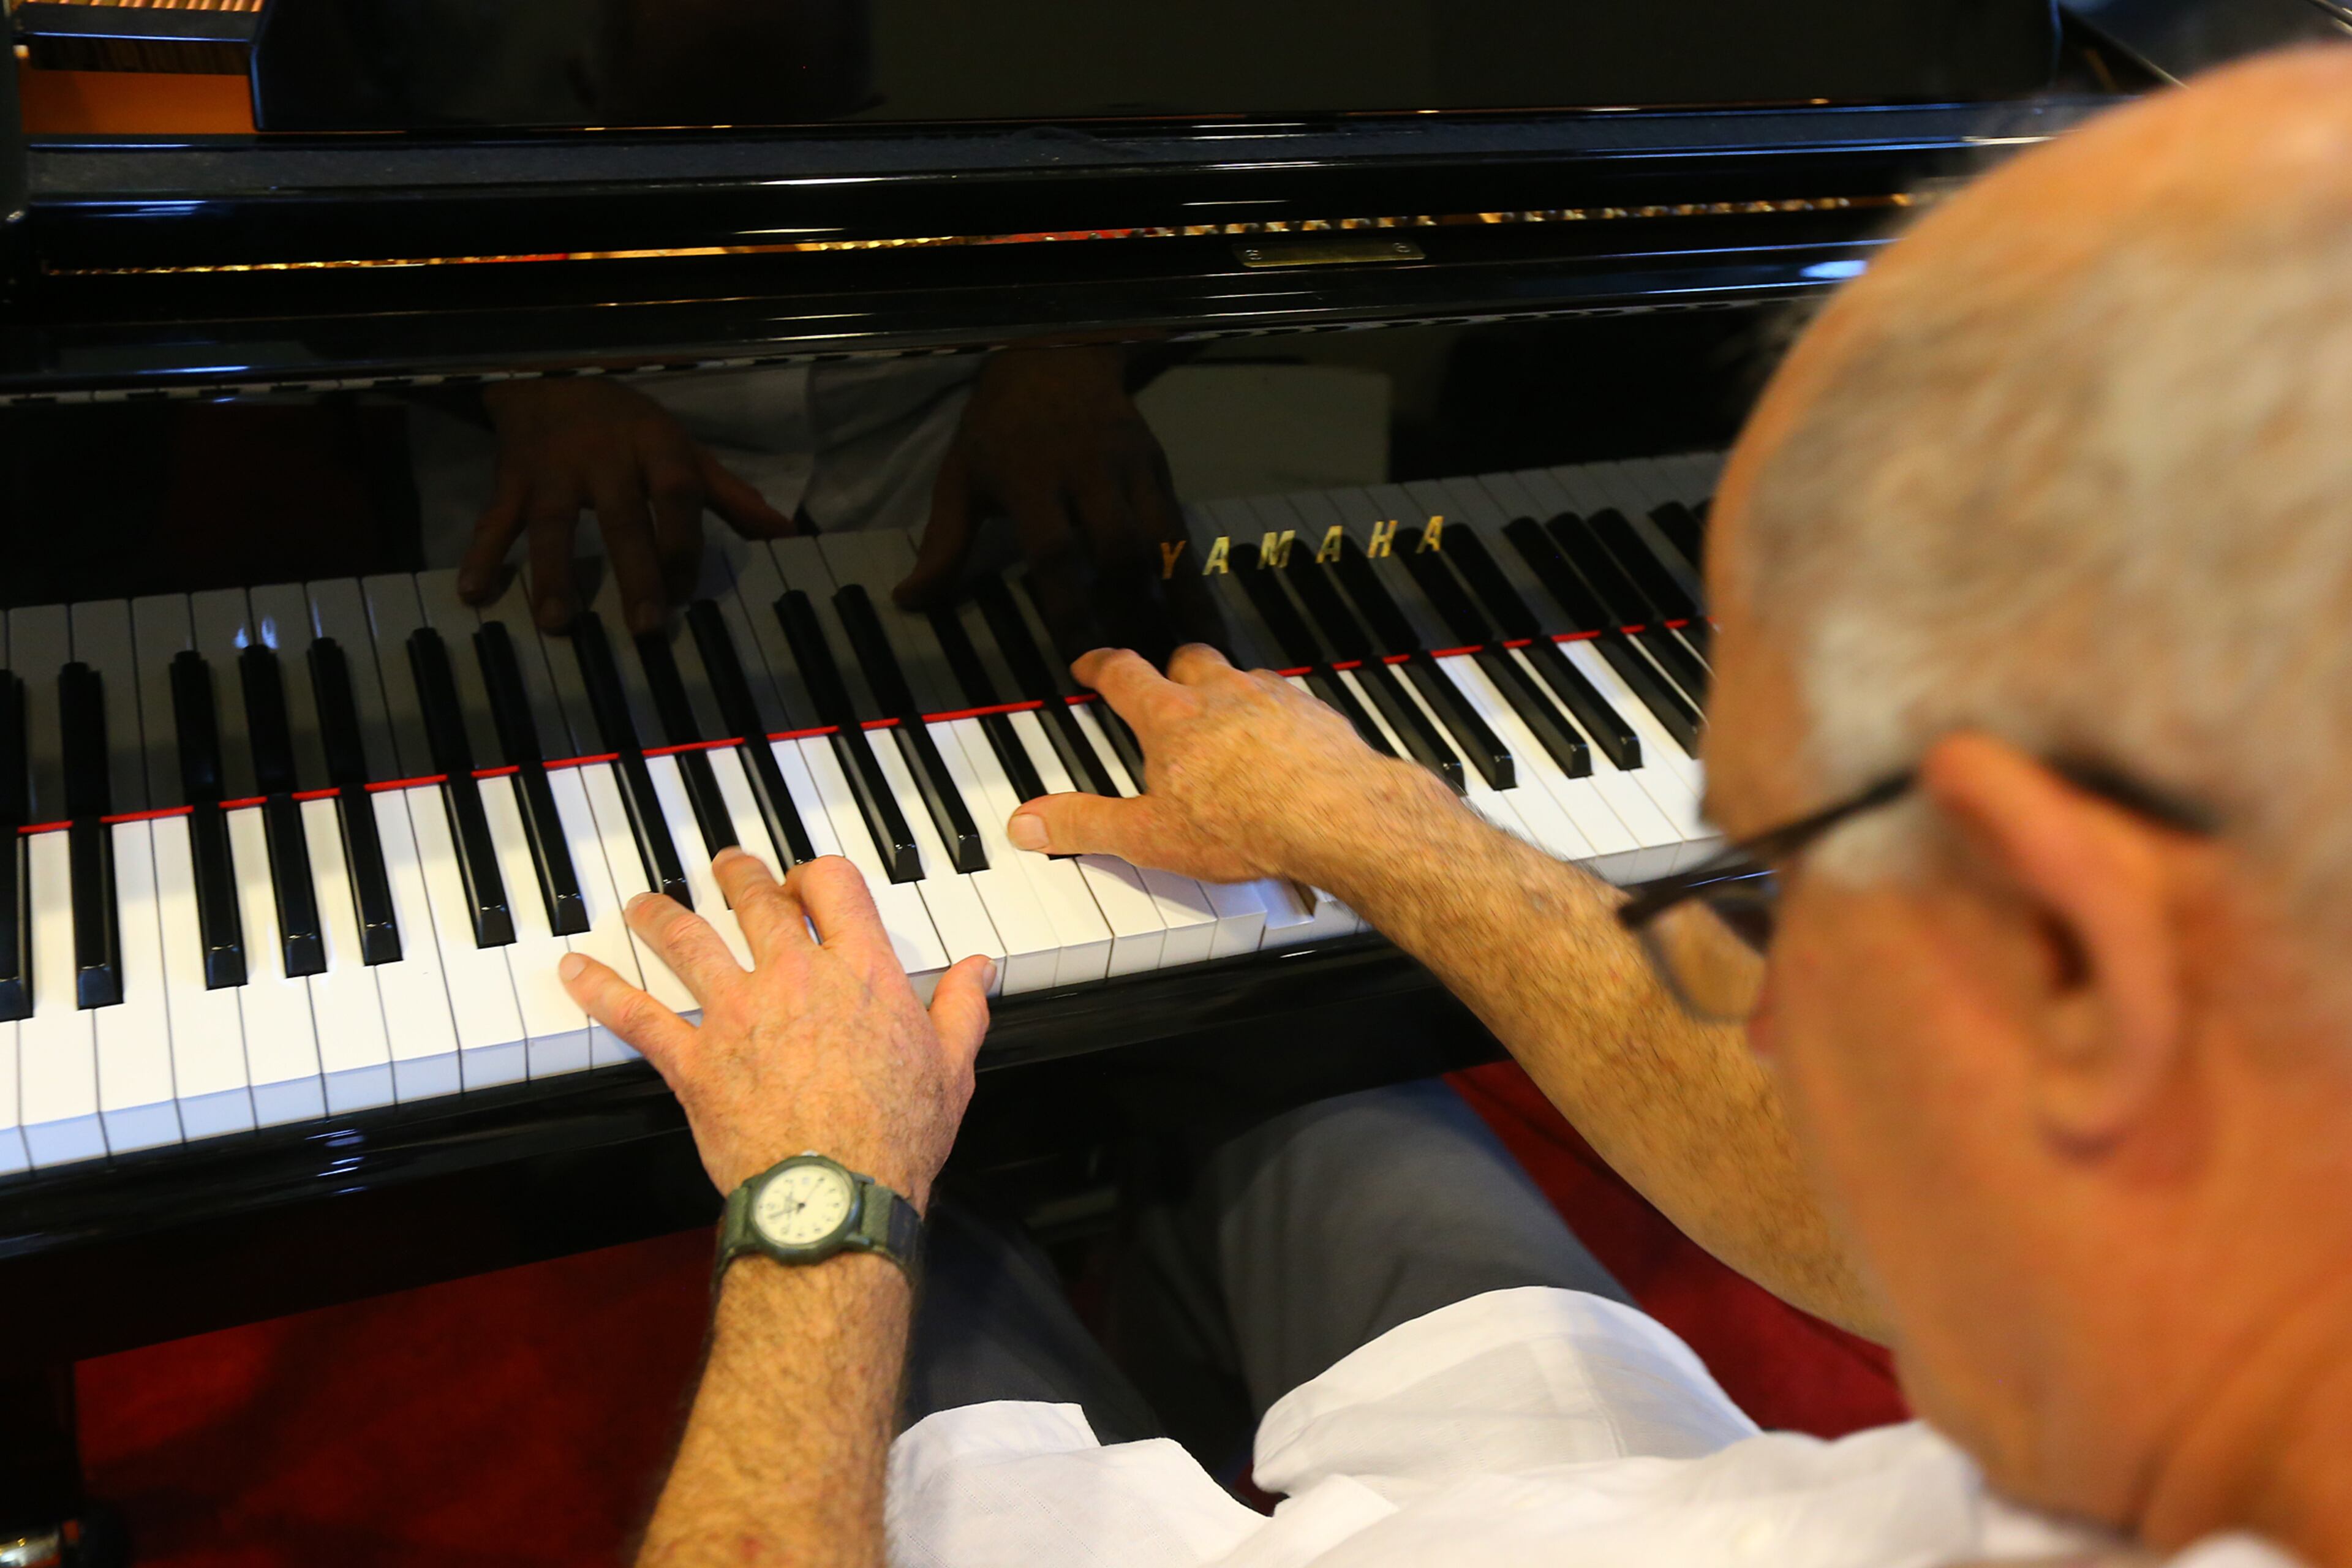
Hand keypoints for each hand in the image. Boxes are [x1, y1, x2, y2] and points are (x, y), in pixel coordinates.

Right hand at [463, 378, 793, 634]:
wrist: (552, 377)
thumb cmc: (631, 428)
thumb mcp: (684, 451)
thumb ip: (730, 496)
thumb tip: (785, 534)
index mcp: (656, 447)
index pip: (678, 494)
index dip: (684, 543)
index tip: (685, 594)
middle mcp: (604, 456)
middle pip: (622, 517)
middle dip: (635, 571)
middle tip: (645, 626)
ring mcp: (552, 468)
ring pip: (552, 522)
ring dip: (553, 572)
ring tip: (556, 622)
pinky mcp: (511, 477)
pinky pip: (494, 518)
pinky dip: (481, 553)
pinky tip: (473, 592)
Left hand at [557, 849, 993, 1207]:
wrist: (836, 1195)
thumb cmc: (896, 1138)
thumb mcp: (952, 1067)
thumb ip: (961, 1008)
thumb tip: (979, 970)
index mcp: (861, 972)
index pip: (833, 887)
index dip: (815, 874)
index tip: (806, 881)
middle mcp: (795, 978)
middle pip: (757, 901)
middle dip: (739, 875)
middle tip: (727, 868)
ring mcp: (739, 1015)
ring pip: (690, 941)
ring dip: (662, 915)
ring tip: (645, 904)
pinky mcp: (695, 1061)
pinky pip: (639, 1016)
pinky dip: (601, 990)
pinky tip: (575, 971)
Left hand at [893, 345, 1220, 662]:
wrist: (1054, 354)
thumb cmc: (998, 427)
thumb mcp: (961, 478)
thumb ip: (944, 544)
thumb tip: (911, 600)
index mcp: (1031, 477)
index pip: (1054, 552)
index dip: (1069, 608)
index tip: (1079, 659)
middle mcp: (1087, 471)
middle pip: (1118, 547)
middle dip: (1130, 611)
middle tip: (1140, 668)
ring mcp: (1129, 467)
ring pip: (1162, 538)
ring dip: (1175, 600)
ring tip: (1187, 655)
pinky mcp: (1158, 465)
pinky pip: (1181, 527)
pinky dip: (1192, 576)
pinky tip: (1202, 619)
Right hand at [1005, 644, 1450, 888]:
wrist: (1337, 816)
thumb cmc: (1248, 823)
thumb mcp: (1149, 836)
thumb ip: (1086, 825)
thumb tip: (1030, 822)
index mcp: (1172, 718)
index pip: (1124, 674)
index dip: (1101, 665)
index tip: (1092, 664)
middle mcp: (1222, 694)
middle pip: (1187, 660)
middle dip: (1170, 670)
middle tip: (1163, 687)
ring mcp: (1273, 699)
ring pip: (1241, 675)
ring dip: (1227, 689)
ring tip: (1223, 718)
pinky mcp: (1316, 715)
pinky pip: (1290, 700)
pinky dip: (1278, 714)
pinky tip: (1281, 743)